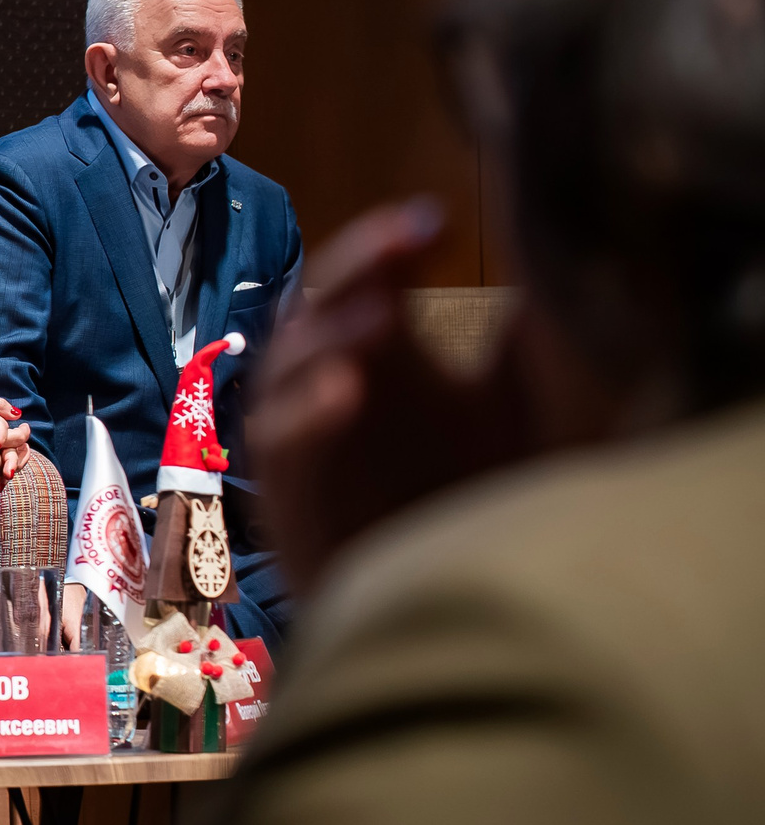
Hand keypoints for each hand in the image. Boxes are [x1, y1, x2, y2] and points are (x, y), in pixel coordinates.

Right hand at [249, 196, 529, 595]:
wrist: (432, 602)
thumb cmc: (462, 501)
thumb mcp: (505, 417)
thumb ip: (515, 357)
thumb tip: (545, 286)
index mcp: (376, 353)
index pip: (365, 278)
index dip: (387, 244)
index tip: (434, 222)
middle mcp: (331, 383)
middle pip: (317, 304)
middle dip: (355, 268)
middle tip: (399, 243)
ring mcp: (303, 435)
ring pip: (285, 366)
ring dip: (328, 336)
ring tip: (379, 318)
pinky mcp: (288, 490)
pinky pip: (280, 442)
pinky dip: (306, 414)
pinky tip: (347, 392)